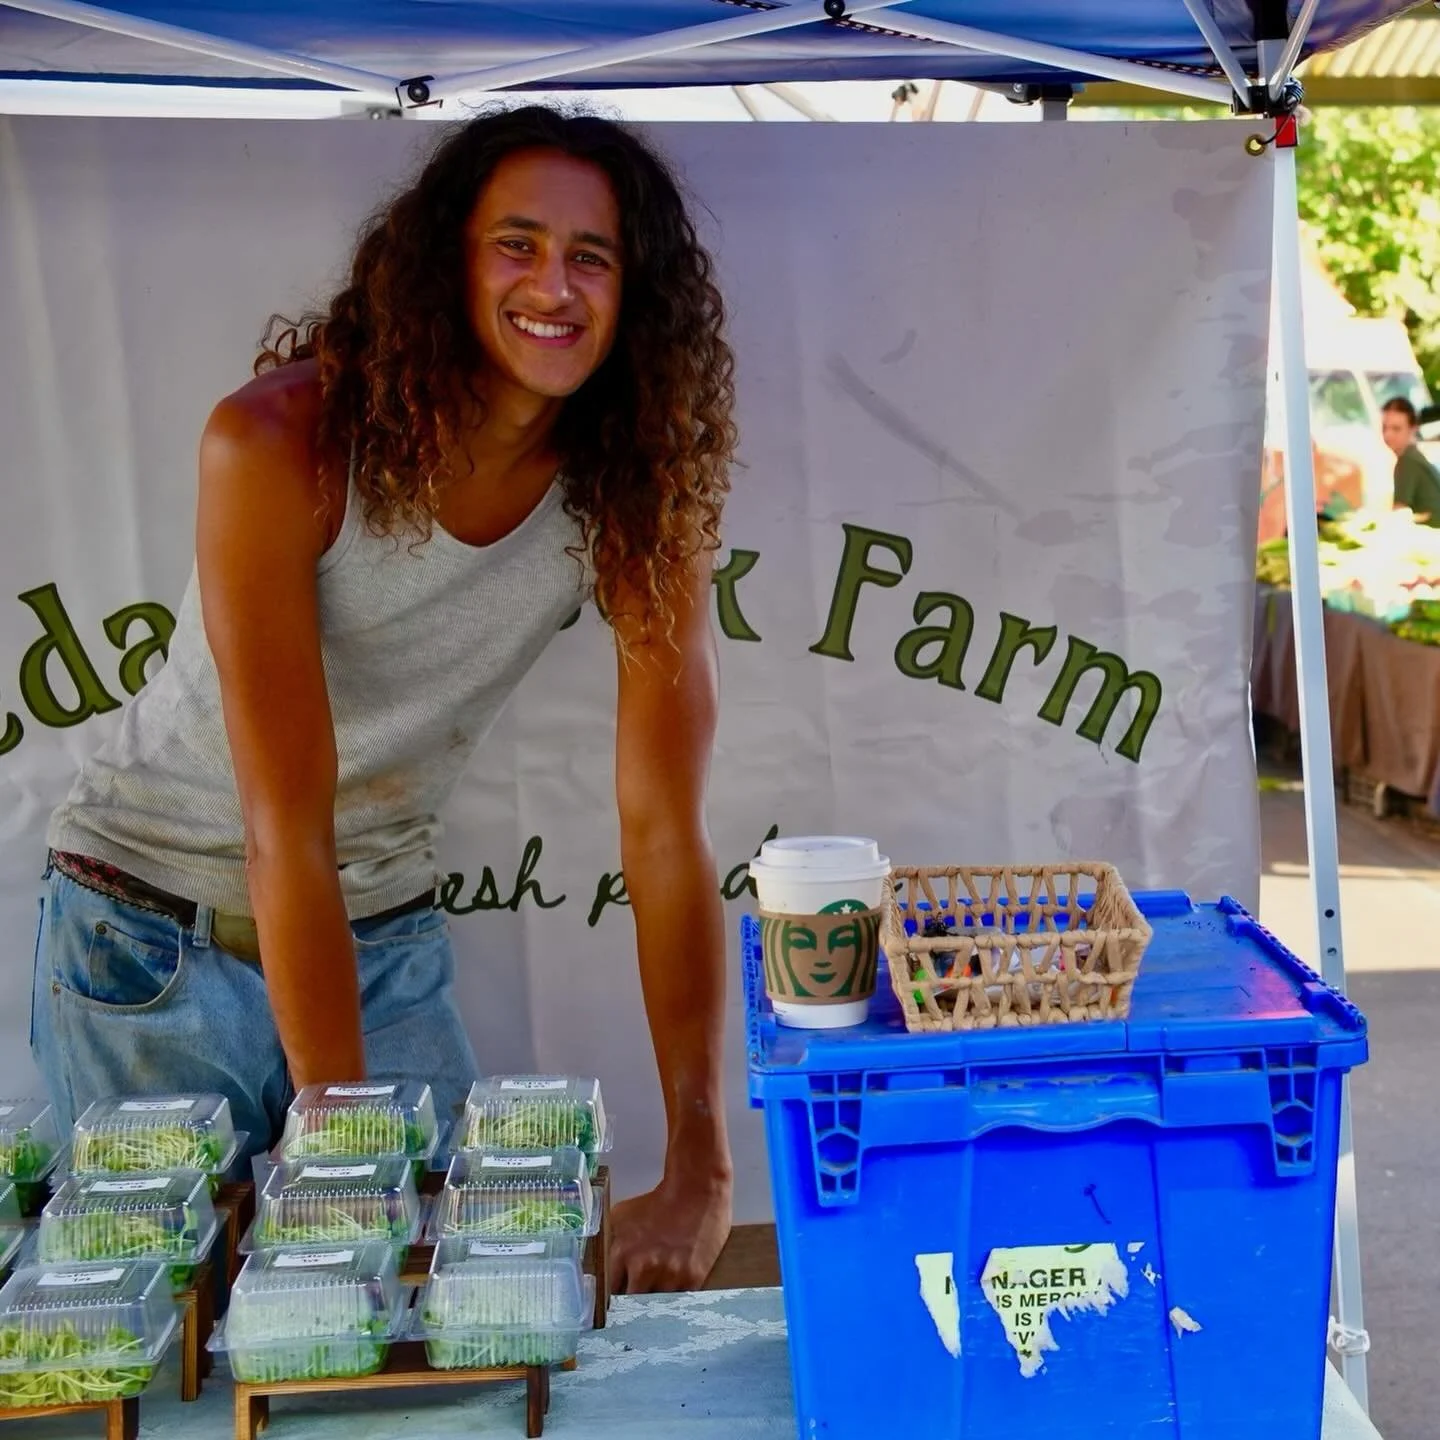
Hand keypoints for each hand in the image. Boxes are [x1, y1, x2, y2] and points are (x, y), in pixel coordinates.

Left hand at [609, 1171, 732, 1293]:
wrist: (696, 1189)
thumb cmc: (659, 1200)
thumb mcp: (623, 1214)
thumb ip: (611, 1241)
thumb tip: (603, 1260)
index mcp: (622, 1253)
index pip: (609, 1292)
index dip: (614, 1296)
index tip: (618, 1300)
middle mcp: (643, 1268)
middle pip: (632, 1303)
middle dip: (634, 1302)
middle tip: (638, 1301)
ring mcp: (669, 1276)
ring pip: (656, 1306)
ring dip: (657, 1303)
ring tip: (659, 1298)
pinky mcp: (692, 1279)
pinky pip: (679, 1302)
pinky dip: (677, 1300)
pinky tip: (677, 1294)